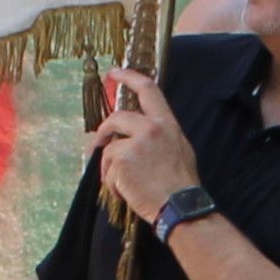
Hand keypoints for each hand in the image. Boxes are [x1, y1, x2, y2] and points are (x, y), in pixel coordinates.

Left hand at [93, 67, 196, 225]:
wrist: (180, 206)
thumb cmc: (181, 185)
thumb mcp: (179, 150)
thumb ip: (159, 136)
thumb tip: (136, 135)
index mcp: (166, 123)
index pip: (148, 89)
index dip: (129, 77)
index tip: (114, 73)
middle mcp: (151, 128)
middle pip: (116, 118)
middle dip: (103, 132)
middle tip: (97, 145)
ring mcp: (135, 144)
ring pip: (109, 149)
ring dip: (110, 168)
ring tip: (123, 185)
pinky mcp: (122, 161)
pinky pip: (107, 170)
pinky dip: (112, 184)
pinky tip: (126, 192)